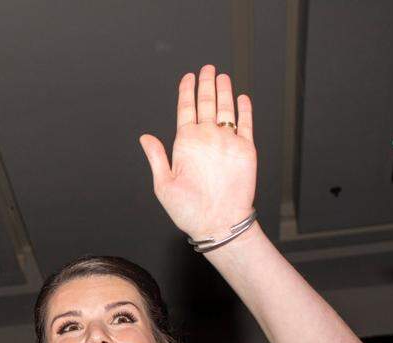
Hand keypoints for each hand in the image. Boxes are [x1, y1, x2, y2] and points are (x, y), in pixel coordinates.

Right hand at [138, 65, 256, 242]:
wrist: (222, 224)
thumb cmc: (190, 210)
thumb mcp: (163, 185)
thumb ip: (156, 156)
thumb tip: (145, 138)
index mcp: (186, 142)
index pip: (185, 108)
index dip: (187, 90)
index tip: (188, 78)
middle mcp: (208, 136)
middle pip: (207, 102)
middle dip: (207, 82)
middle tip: (208, 69)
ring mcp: (230, 140)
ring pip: (226, 108)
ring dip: (224, 90)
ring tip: (223, 77)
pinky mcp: (247, 149)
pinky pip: (247, 122)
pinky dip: (244, 109)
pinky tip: (242, 99)